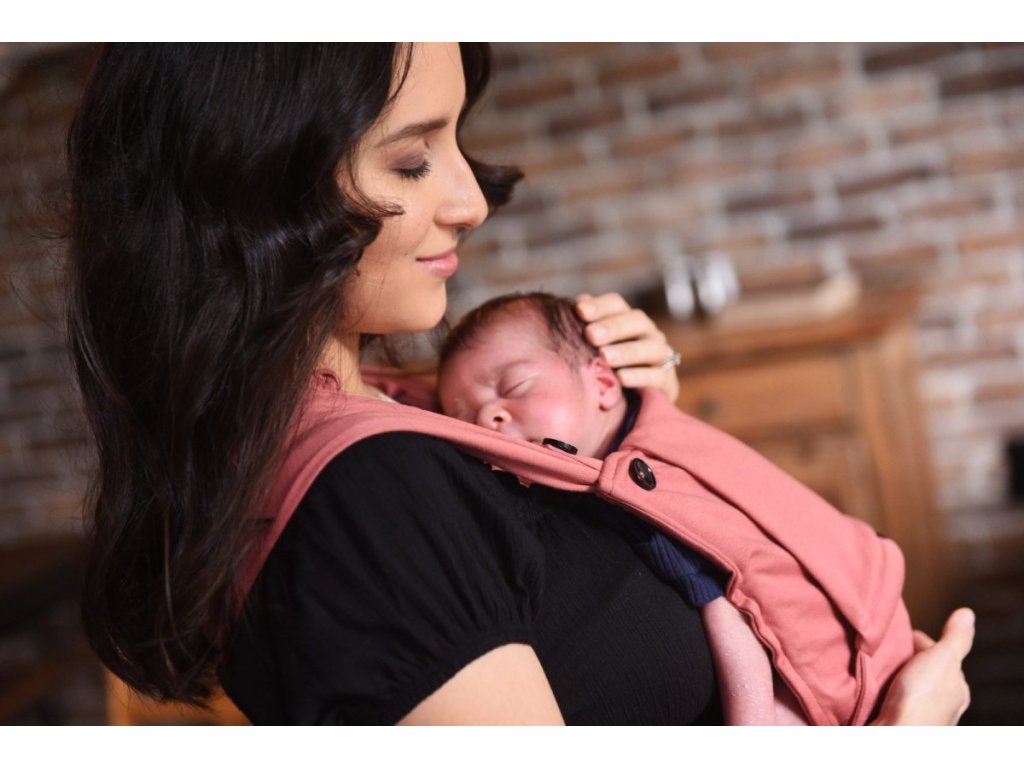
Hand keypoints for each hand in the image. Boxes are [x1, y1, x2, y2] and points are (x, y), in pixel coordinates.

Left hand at [575, 292, 679, 401]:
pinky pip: (658, 376)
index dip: (599, 306)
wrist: (638, 400)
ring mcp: (661, 357)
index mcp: (627, 320)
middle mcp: (647, 333)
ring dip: (627, 351)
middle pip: (636, 321)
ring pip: (651, 348)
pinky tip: (622, 378)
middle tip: (591, 335)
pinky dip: (640, 376)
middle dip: (613, 327)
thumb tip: (576, 304)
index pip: (616, 304)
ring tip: (605, 357)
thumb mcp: (596, 347)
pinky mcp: (667, 382)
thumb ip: (587, 326)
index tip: (580, 311)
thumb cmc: (609, 366)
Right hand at [872, 607, 974, 724]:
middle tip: (884, 644)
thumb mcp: (942, 659)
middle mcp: (940, 700)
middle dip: (904, 655)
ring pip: (903, 681)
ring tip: (874, 659)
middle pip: (920, 667)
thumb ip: (955, 638)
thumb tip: (966, 614)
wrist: (895, 735)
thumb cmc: (921, 700)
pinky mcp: (897, 717)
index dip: (920, 640)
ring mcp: (918, 710)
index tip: (900, 632)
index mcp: (955, 686)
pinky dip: (879, 684)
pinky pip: (888, 694)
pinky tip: (870, 679)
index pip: (939, 653)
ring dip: (889, 670)